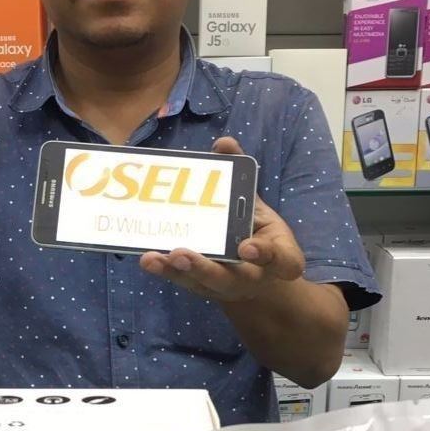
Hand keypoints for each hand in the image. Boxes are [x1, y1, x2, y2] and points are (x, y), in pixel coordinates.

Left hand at [138, 137, 304, 302]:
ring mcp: (225, 286)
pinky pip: (183, 281)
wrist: (257, 274)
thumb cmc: (259, 234)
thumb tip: (224, 143)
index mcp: (280, 259)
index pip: (282, 261)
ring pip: (201, 283)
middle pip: (228, 279)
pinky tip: (147, 258)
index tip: (247, 248)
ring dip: (176, 271)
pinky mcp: (203, 287)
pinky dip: (165, 270)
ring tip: (154, 258)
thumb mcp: (258, 206)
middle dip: (203, 268)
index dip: (265, 255)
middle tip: (181, 254)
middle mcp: (252, 277)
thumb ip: (242, 177)